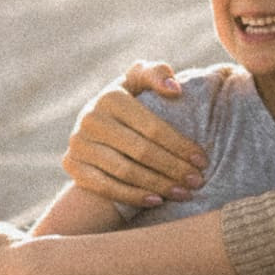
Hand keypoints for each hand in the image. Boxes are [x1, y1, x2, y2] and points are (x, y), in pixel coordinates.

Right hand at [61, 63, 205, 209]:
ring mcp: (79, 143)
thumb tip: (174, 90)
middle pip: (141, 151)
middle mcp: (90, 118)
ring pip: (125, 171)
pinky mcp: (71, 165)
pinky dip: (133, 196)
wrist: (94, 122)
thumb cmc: (129, 100)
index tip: (202, 161)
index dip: (181, 146)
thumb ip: (157, 74)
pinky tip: (157, 201)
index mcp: (110, 97)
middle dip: (174, 169)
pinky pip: (105, 187)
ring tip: (183, 193)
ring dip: (158, 185)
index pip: (153, 127)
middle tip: (197, 181)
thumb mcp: (139, 80)